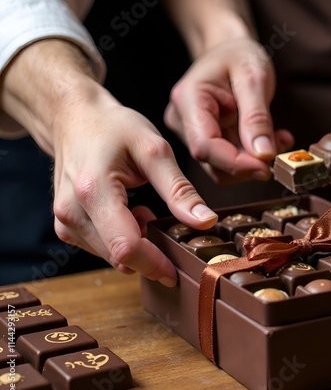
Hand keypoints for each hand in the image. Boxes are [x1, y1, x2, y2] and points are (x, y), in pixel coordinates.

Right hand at [51, 97, 217, 286]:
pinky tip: (130, 211)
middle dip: (150, 253)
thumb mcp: (155, 150)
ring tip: (145, 209)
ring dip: (137, 243)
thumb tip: (206, 222)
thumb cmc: (115, 128)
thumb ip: (180, 190)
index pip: (126, 247)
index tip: (177, 271)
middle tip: (166, 225)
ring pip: (111, 255)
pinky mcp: (66, 225)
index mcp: (94, 191)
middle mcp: (72, 212)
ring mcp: (65, 221)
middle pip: (119, 256)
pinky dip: (122, 237)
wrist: (76, 119)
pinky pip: (101, 247)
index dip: (155, 264)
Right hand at [164, 37, 293, 183]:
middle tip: (279, 152)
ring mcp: (191, 131)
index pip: (205, 145)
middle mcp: (182, 119)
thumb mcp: (254, 77)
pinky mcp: (204, 138)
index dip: (235, 163)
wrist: (228, 50)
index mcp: (188, 99)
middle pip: (211, 161)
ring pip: (220, 166)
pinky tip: (270, 140)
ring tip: (278, 140)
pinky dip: (251, 156)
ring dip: (253, 162)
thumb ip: (257, 117)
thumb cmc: (239, 55)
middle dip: (248, 164)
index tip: (265, 167)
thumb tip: (263, 155)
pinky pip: (227, 159)